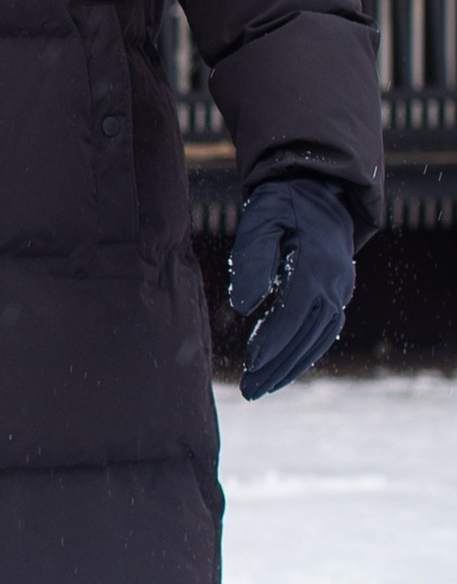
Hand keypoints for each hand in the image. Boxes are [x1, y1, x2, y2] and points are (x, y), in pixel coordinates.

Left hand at [230, 177, 358, 399]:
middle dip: (278, 365)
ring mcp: (341, 290)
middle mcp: (335, 282)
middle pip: (307, 334)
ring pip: (318, 339)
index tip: (250, 364)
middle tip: (249, 391)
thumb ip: (252, 259)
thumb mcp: (261, 219)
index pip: (295, 312)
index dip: (273, 341)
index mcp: (317, 263)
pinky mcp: (337, 295)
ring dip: (289, 367)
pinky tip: (279, 370)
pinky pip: (323, 333)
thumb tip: (242, 307)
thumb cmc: (282, 204)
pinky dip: (302, 354)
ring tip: (259, 389)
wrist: (320, 191)